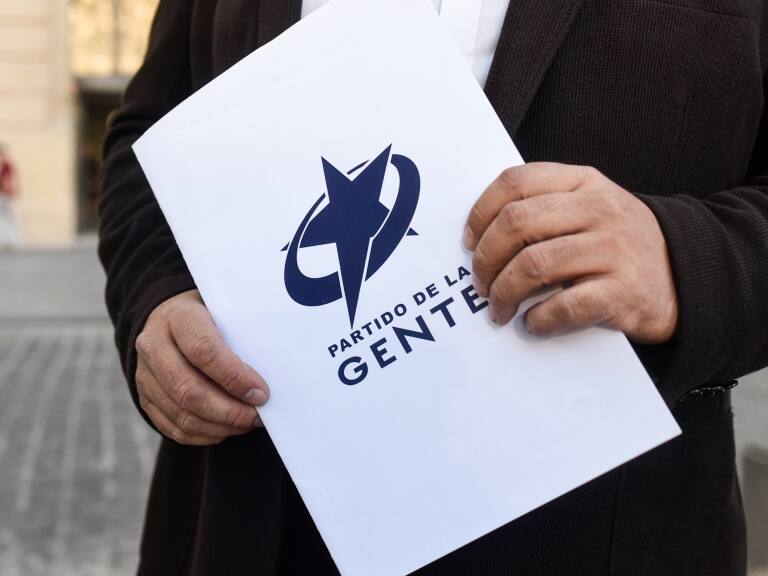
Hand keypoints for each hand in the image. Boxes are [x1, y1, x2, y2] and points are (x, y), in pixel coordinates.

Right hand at [135, 289, 268, 444]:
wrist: (170, 317)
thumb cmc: (210, 315)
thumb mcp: (226, 311)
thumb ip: (243, 337)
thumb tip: (269, 377)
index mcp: (177, 317)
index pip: (203, 351)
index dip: (235, 377)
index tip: (261, 393)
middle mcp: (153, 345)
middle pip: (189, 389)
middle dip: (229, 410)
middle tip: (256, 416)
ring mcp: (144, 374)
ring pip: (181, 414)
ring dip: (220, 426)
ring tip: (246, 423)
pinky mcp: (145, 398)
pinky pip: (174, 427)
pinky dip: (204, 435)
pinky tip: (226, 429)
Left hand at [464, 163, 677, 343]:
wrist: (684, 274)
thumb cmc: (618, 242)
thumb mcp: (589, 206)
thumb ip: (544, 207)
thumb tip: (480, 238)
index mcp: (582, 182)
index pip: (516, 181)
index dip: (480, 212)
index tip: (468, 242)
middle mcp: (598, 209)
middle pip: (516, 223)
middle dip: (485, 258)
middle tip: (478, 283)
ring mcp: (613, 249)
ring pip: (533, 265)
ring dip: (504, 293)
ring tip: (498, 308)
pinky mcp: (622, 292)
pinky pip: (564, 305)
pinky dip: (538, 319)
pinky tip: (531, 323)